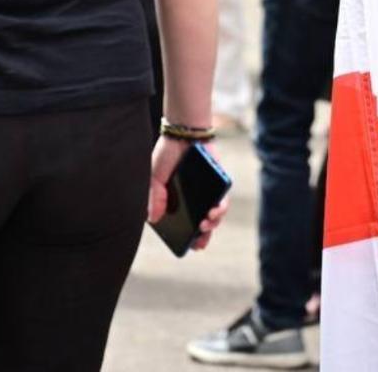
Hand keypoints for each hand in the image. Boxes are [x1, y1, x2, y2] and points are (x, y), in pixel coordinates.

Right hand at [149, 137, 228, 251]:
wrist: (183, 131)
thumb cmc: (167, 155)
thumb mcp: (154, 177)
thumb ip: (155, 197)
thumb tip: (154, 219)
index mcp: (177, 201)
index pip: (184, 224)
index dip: (187, 237)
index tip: (188, 246)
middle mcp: (194, 199)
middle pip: (202, 223)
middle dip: (202, 236)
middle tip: (199, 241)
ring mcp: (207, 192)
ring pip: (214, 214)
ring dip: (213, 223)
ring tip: (205, 223)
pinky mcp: (219, 182)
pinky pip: (223, 198)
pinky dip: (220, 207)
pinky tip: (214, 210)